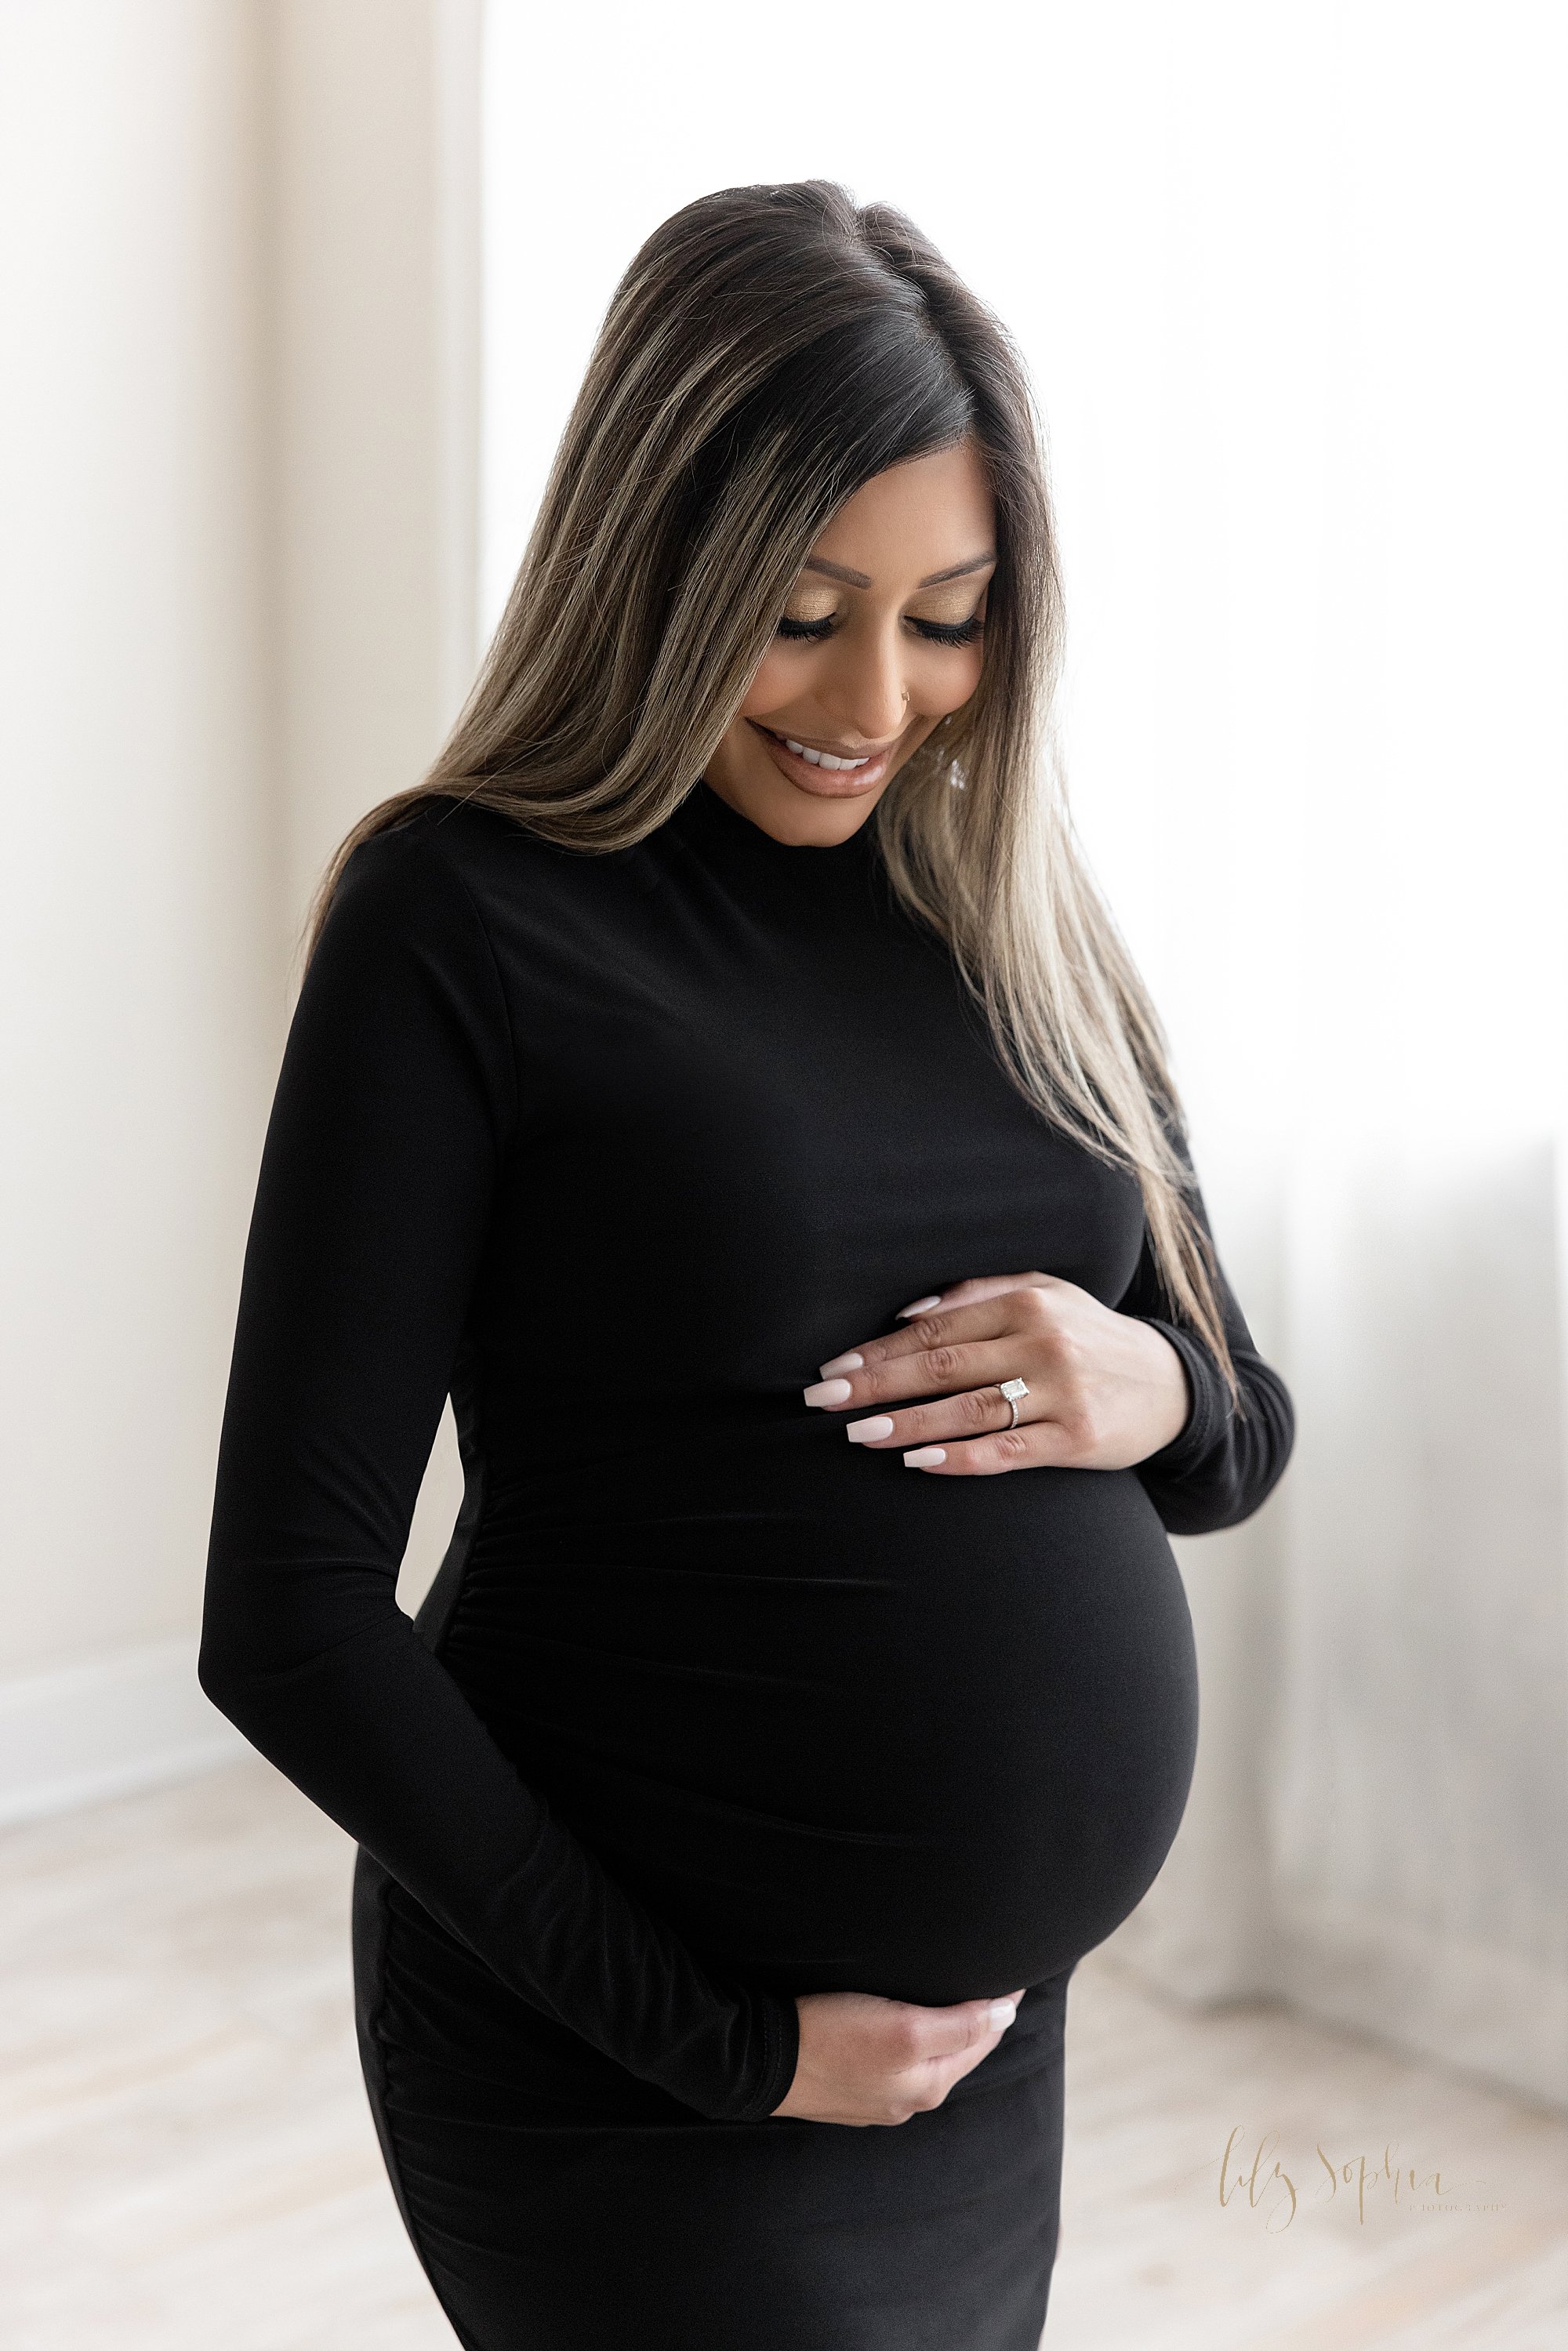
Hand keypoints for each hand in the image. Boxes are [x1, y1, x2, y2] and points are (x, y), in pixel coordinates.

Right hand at [771, 1987, 1026, 2124]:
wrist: (757, 2060)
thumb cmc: (831, 2035)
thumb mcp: (904, 2030)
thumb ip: (960, 2025)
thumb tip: (1008, 2014)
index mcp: (929, 2084)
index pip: (983, 2037)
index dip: (999, 2002)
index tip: (1013, 1971)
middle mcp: (908, 2098)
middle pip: (958, 2050)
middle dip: (977, 2019)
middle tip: (991, 1979)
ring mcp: (876, 2098)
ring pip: (927, 2057)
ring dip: (945, 2029)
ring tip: (954, 1996)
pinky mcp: (847, 2088)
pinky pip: (894, 2061)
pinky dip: (911, 2040)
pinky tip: (901, 2023)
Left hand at [801, 1272, 1190, 1474]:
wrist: (1170, 1384)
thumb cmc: (1087, 1335)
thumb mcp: (1045, 1293)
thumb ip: (977, 1294)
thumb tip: (905, 1314)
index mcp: (1028, 1301)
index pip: (936, 1328)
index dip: (879, 1350)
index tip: (834, 1367)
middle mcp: (1044, 1343)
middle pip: (942, 1367)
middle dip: (876, 1385)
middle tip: (824, 1401)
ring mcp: (1062, 1393)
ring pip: (968, 1410)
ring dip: (907, 1424)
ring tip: (860, 1434)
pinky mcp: (1079, 1439)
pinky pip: (1007, 1451)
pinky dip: (960, 1458)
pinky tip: (919, 1462)